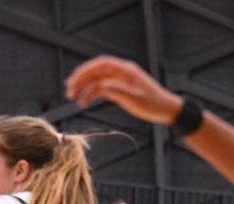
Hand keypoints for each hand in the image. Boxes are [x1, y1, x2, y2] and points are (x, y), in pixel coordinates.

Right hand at [65, 56, 182, 125]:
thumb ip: (116, 90)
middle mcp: (121, 72)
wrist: (165, 109)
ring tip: (73, 98)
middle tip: (68, 90)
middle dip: (81, 79)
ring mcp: (119, 80)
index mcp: (126, 70)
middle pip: (96, 71)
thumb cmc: (152, 104)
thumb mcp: (134, 98)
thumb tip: (99, 85)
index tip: (74, 80)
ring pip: (96, 80)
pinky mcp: (119, 89)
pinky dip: (91, 94)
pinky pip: (101, 88)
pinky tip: (83, 103)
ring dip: (84, 87)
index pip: (102, 64)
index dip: (86, 70)